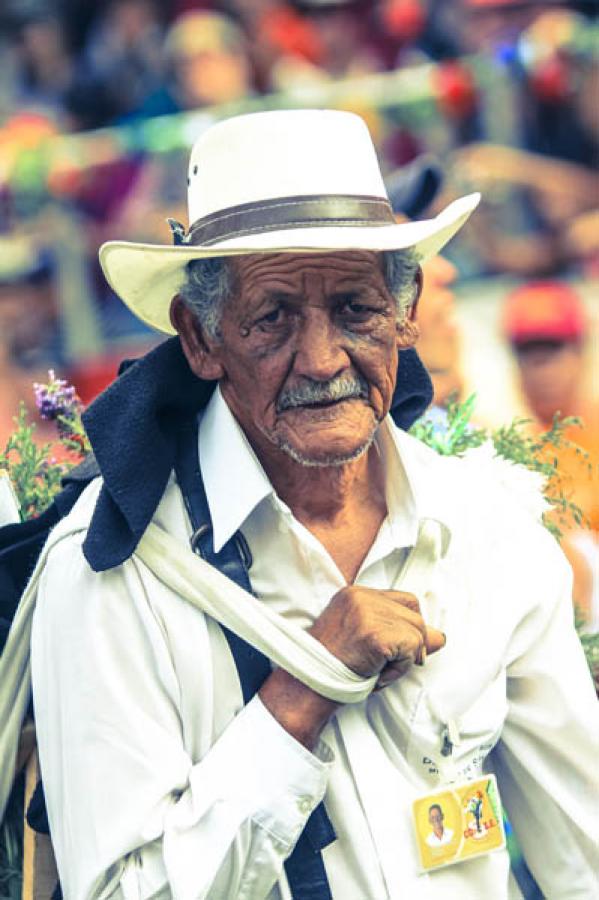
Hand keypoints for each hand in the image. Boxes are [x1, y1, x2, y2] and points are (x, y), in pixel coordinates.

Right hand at [309, 586, 444, 689]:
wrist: (309, 682)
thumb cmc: (333, 665)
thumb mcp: (364, 639)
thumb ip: (397, 629)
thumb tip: (440, 637)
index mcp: (355, 594)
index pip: (404, 600)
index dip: (409, 625)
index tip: (399, 646)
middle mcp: (362, 597)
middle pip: (414, 614)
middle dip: (413, 642)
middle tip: (392, 663)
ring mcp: (368, 613)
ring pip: (417, 632)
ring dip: (405, 659)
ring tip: (380, 669)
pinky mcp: (376, 634)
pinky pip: (411, 649)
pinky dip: (401, 668)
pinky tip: (379, 674)